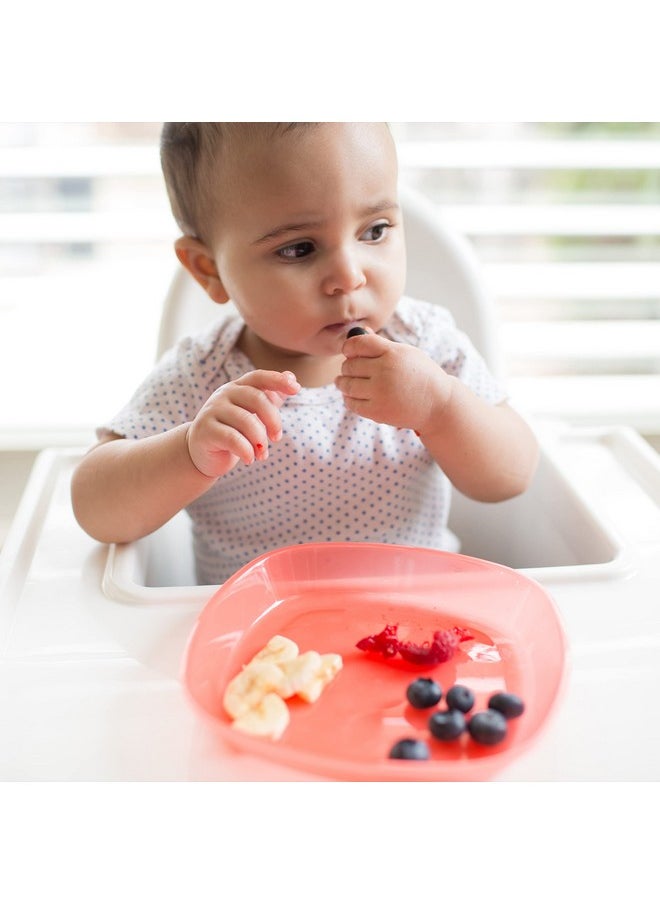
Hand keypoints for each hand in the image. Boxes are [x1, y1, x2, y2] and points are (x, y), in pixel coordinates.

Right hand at [186, 369, 299, 476]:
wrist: (202, 451)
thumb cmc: (233, 430)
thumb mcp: (253, 412)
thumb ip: (271, 395)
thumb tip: (292, 376)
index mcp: (238, 387)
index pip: (259, 377)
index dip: (278, 380)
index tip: (296, 389)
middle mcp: (224, 394)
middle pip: (256, 398)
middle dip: (273, 420)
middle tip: (277, 438)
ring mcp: (212, 410)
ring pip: (246, 420)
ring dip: (260, 441)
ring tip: (262, 455)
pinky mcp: (205, 430)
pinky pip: (233, 439)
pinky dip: (246, 451)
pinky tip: (250, 459)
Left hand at [335, 332, 451, 431]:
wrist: (438, 404)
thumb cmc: (421, 375)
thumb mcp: (406, 353)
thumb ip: (381, 344)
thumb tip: (359, 331)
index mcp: (392, 353)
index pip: (358, 344)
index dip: (349, 347)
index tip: (349, 352)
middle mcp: (384, 371)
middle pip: (349, 365)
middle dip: (348, 367)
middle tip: (350, 370)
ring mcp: (380, 392)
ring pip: (347, 384)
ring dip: (343, 383)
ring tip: (343, 382)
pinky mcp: (377, 411)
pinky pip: (351, 403)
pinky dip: (348, 398)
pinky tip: (352, 395)